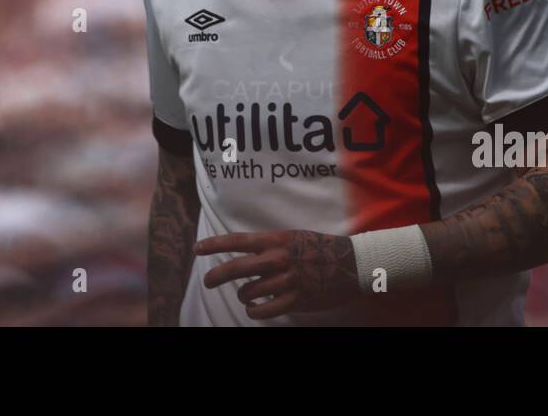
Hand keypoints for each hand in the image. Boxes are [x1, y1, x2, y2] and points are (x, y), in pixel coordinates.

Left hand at [193, 230, 361, 319]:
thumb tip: (245, 255)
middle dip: (216, 276)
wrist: (350, 264)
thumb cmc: (320, 247)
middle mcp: (278, 259)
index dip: (214, 245)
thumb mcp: (292, 237)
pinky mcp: (295, 300)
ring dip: (244, 296)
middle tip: (208, 282)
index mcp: (276, 240)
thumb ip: (269, 246)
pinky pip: (263, 310)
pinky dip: (255, 311)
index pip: (237, 241)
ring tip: (249, 294)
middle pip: (235, 269)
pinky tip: (256, 308)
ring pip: (248, 292)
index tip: (197, 249)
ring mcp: (286, 280)